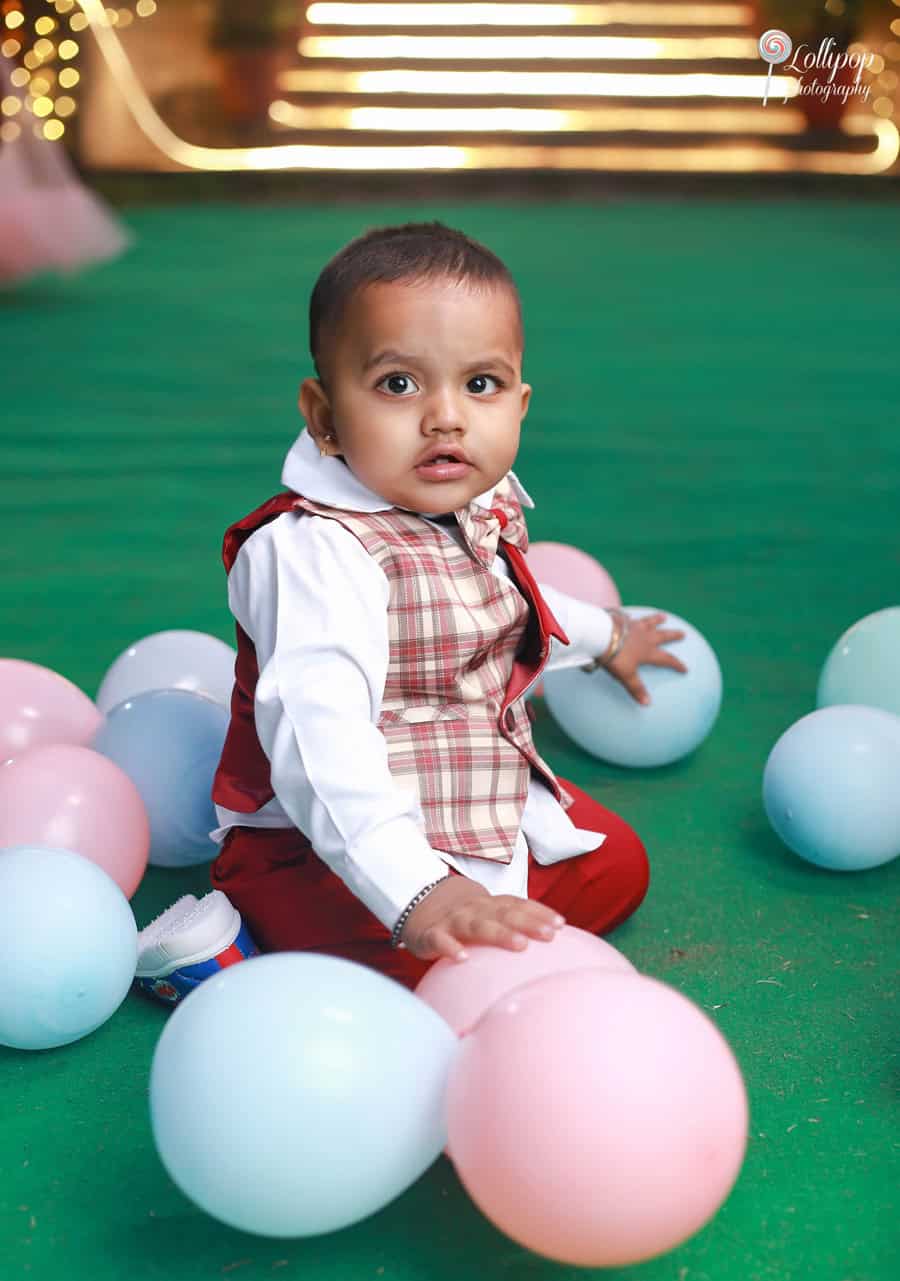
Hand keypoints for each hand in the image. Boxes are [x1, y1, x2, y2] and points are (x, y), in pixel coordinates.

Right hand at [400, 875, 565, 962]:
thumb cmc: (463, 915)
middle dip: (528, 923)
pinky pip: (440, 940)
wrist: (417, 900)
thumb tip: (547, 940)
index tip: (561, 924)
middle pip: (504, 914)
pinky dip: (450, 947)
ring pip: (477, 925)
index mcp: (490, 905)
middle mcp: (475, 909)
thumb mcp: (485, 913)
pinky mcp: (431, 934)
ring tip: (520, 945)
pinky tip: (462, 958)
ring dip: (499, 933)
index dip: (539, 912)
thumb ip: (509, 922)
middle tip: (549, 935)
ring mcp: (453, 920)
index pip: (518, 904)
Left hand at [605, 611, 686, 705]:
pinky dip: (632, 616)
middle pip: (662, 635)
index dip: (676, 664)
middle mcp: (644, 637)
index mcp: (647, 651)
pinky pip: (630, 617)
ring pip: (649, 622)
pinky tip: (631, 615)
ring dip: (657, 619)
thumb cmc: (614, 656)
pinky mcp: (621, 618)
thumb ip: (636, 687)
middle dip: (673, 635)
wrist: (600, 634)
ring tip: (663, 616)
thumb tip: (647, 703)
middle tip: (682, 633)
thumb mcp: (625, 675)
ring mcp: (634, 626)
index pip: (666, 659)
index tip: (685, 668)